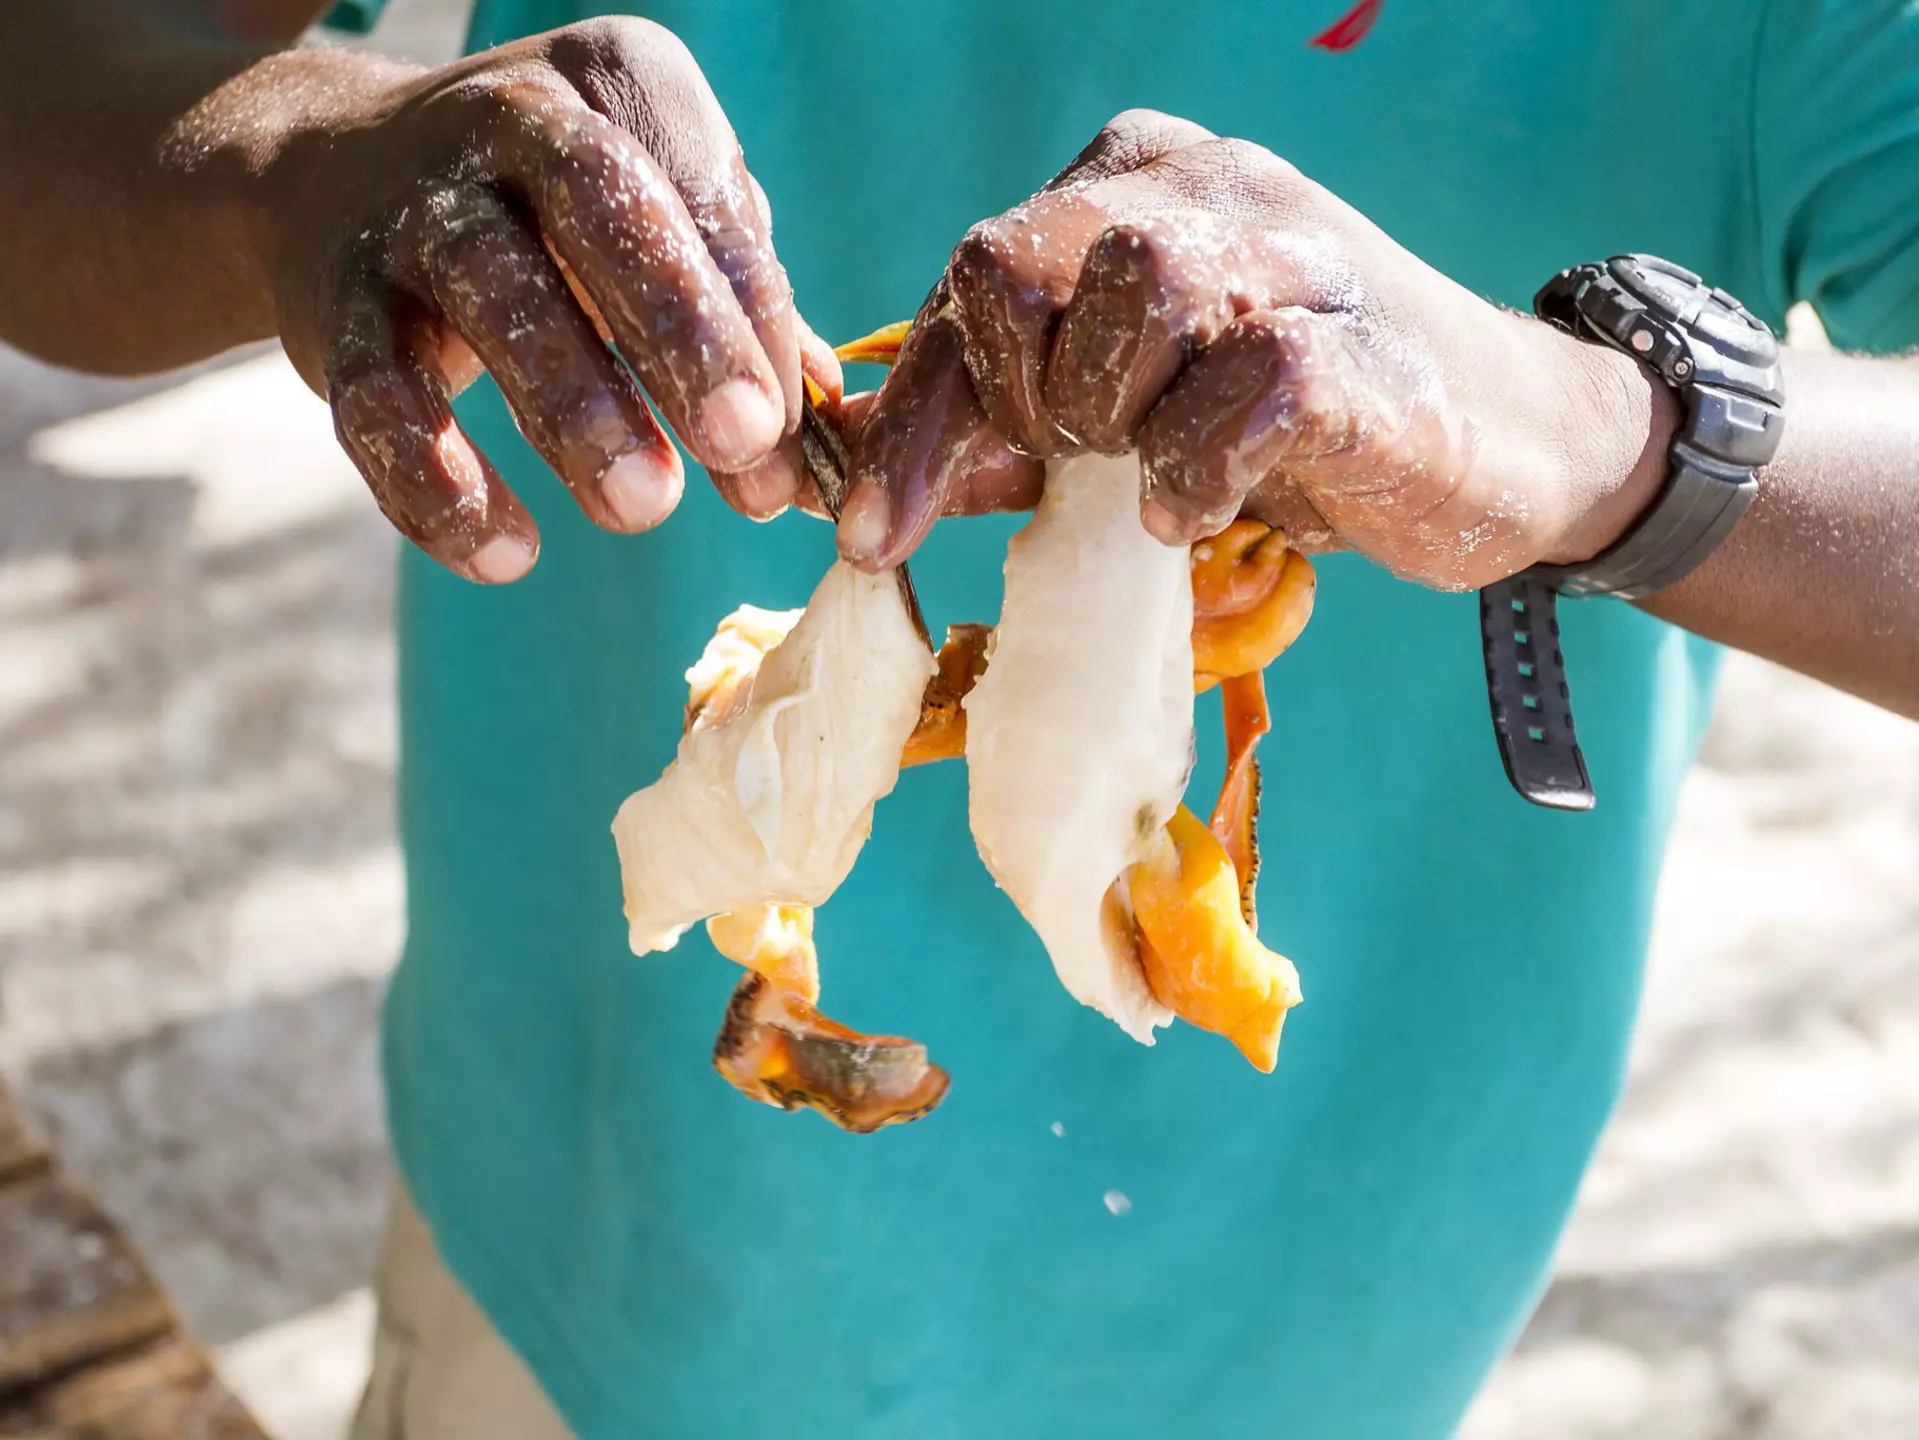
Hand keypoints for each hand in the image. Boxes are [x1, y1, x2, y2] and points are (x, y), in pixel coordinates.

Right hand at [262, 19, 841, 581]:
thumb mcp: (665, 232)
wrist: (339, 183)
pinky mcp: (333, 297)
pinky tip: (506, 556)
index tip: (789, 434)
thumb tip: (842, 438)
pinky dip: (438, 483)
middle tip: (743, 445)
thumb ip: (748, 321)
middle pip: (598, 202)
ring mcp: (413, 201)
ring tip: (642, 508)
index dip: (753, 319)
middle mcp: (512, 116)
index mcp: (620, 82)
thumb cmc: (563, 226)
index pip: (704, 196)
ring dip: (573, 408)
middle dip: (680, 328)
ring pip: (492, 293)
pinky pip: (378, 395)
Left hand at [837, 110, 1675, 590]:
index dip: (908, 416)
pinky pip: (1227, 392)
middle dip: (1016, 402)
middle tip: (1077, 464)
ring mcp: (1280, 250)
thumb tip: (865, 495)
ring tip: (1154, 469)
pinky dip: (1192, 473)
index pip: (968, 281)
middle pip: (1008, 262)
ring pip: (1121, 293)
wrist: (1506, 447)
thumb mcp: (1132, 421)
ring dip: (1108, 421)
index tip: (867, 538)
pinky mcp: (1342, 340)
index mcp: (1127, 188)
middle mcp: (1197, 188)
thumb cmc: (1298, 437)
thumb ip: (1013, 435)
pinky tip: (1200, 505)